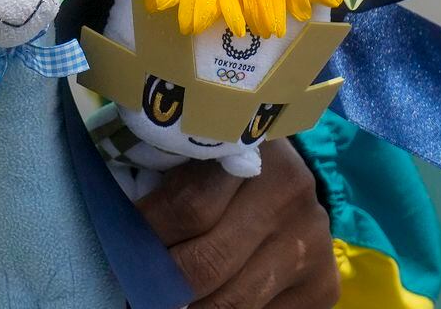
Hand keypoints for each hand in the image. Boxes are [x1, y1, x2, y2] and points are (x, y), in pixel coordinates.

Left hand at [137, 140, 340, 308]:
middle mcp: (289, 194)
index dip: (144, 236)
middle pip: (207, 263)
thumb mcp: (190, 148)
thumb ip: (158, 175)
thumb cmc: (215, 160)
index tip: (118, 251)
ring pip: (233, 301)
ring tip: (162, 301)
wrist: (284, 174)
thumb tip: (116, 231)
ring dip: (189, 308)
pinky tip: (204, 303)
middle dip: (162, 284)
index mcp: (251, 149)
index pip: (188, 208)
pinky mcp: (324, 285)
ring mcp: (313, 243)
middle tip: (135, 288)